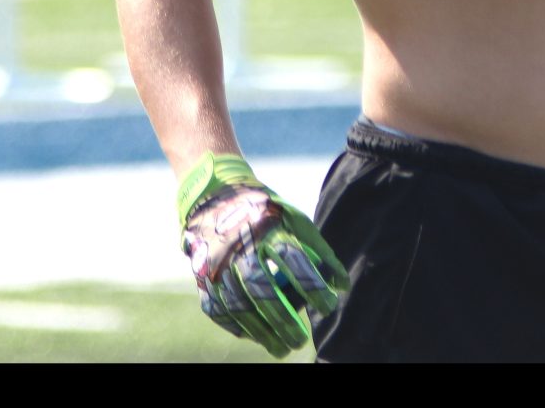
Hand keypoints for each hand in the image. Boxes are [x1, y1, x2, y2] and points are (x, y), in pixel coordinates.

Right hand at [177, 153, 349, 357]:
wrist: (215, 195)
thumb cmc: (265, 212)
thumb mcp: (293, 218)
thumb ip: (318, 249)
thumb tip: (342, 285)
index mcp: (265, 227)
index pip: (292, 259)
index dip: (313, 284)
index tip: (330, 305)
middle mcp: (239, 245)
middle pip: (260, 288)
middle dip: (282, 318)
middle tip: (301, 340)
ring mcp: (217, 262)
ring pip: (237, 304)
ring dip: (261, 331)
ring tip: (282, 349)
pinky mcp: (202, 275)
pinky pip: (217, 308)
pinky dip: (236, 326)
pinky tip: (256, 336)